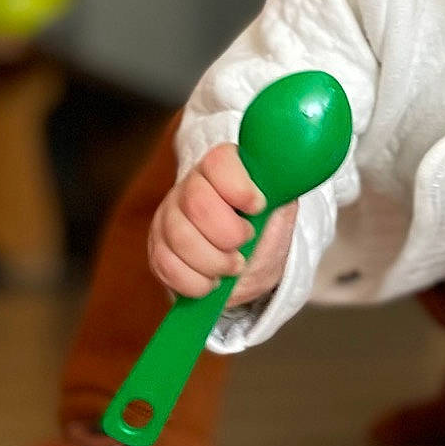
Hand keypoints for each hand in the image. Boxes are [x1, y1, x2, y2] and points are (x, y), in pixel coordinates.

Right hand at [148, 144, 298, 305]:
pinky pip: (166, 266)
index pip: (219, 163)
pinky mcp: (158, 248)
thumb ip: (281, 193)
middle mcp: (191, 186)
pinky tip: (212, 281)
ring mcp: (169, 217)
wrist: (248, 269)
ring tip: (233, 266)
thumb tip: (287, 176)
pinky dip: (196, 282)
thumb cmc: (265, 234)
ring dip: (214, 262)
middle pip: (196, 203)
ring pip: (180, 238)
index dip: (239, 188)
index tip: (258, 206)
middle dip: (228, 234)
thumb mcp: (281, 212)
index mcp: (224, 168)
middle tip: (244, 243)